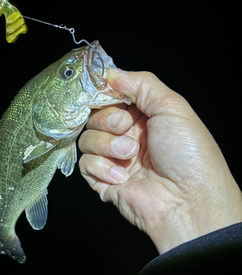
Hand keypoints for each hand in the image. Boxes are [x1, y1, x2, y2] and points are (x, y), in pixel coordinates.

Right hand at [78, 69, 241, 252]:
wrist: (188, 201)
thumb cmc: (188, 154)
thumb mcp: (172, 107)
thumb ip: (141, 84)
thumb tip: (111, 73)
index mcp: (145, 116)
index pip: (112, 96)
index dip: (104, 93)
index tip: (103, 92)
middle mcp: (128, 136)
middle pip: (95, 116)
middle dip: (107, 120)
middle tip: (125, 129)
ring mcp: (115, 159)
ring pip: (87, 139)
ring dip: (106, 145)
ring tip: (130, 156)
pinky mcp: (104, 181)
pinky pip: (85, 164)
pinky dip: (101, 167)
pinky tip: (122, 176)